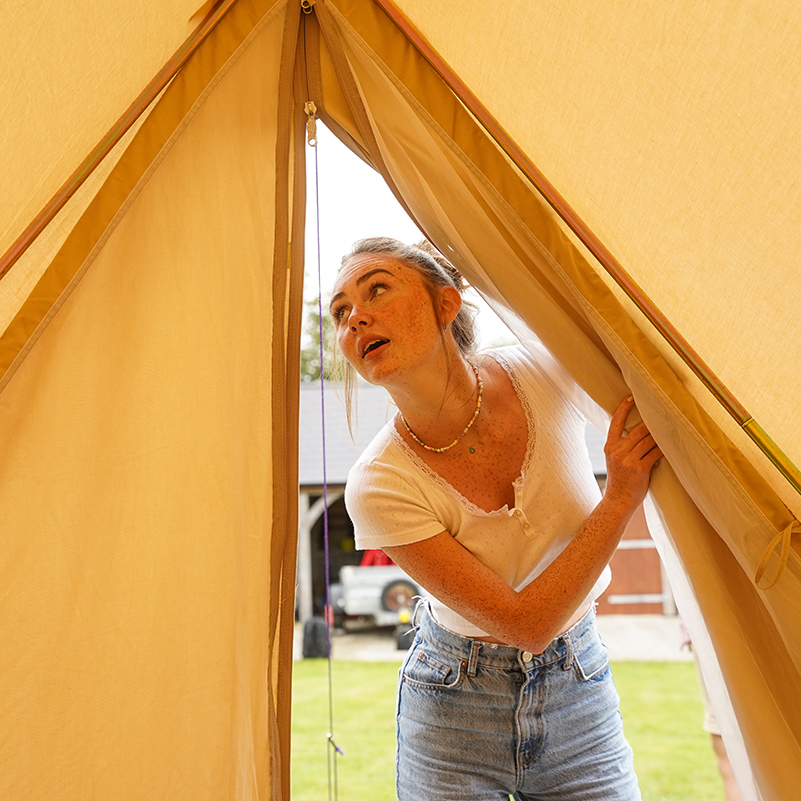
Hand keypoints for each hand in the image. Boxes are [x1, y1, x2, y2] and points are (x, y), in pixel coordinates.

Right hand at [603, 396, 661, 512]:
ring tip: (671, 425)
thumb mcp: (614, 460)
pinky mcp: (639, 469)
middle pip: (637, 430)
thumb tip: (642, 431)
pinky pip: (655, 453)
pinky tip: (672, 444)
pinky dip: (664, 448)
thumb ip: (623, 446)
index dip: (624, 408)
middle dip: (651, 420)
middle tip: (662, 410)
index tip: (631, 397)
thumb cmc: (620, 480)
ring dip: (661, 433)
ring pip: (648, 440)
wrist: (618, 501)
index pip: (615, 422)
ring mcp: (628, 460)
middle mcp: (617, 451)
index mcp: (609, 447)